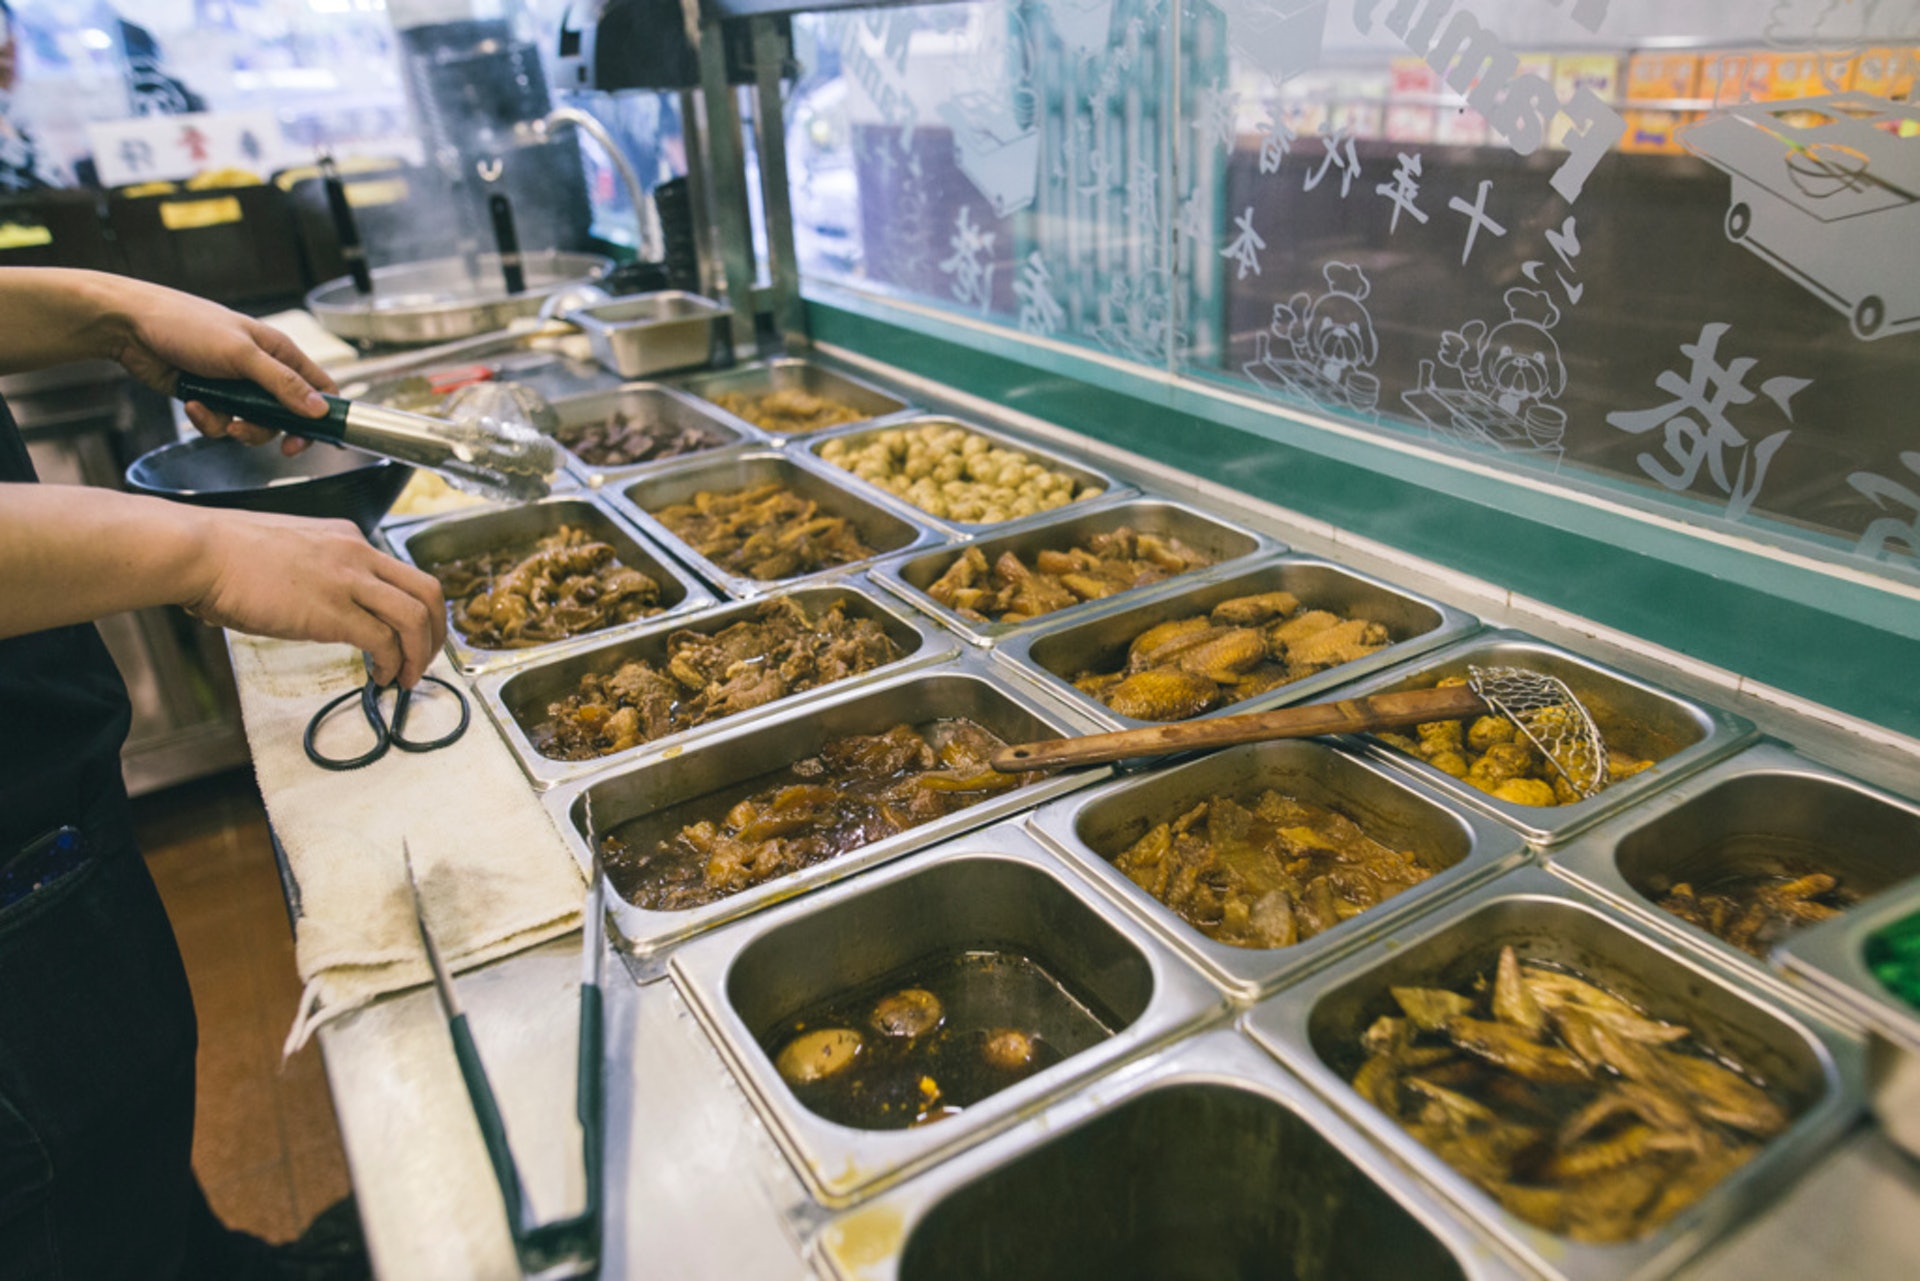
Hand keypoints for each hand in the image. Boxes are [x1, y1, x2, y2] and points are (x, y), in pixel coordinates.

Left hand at [106, 281, 337, 453]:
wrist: (129, 327)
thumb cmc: (186, 325)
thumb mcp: (241, 355)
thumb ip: (283, 384)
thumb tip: (319, 409)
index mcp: (279, 352)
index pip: (319, 387)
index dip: (324, 415)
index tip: (314, 437)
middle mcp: (261, 370)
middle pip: (287, 415)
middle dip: (272, 430)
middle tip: (261, 438)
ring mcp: (236, 386)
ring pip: (254, 425)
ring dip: (236, 428)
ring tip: (218, 418)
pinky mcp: (211, 398)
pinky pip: (222, 424)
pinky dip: (208, 420)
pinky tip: (193, 405)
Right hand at [184, 509, 446, 686]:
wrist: (199, 551)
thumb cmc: (226, 554)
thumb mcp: (288, 549)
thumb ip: (315, 570)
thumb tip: (316, 604)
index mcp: (348, 538)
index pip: (402, 572)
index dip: (415, 608)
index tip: (410, 635)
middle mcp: (357, 554)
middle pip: (427, 590)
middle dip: (436, 631)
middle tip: (426, 658)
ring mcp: (348, 581)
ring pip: (415, 617)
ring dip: (422, 654)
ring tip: (410, 678)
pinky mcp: (332, 611)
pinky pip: (385, 641)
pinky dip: (393, 664)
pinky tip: (381, 677)